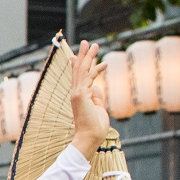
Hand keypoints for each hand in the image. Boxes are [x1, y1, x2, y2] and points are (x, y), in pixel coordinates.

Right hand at [66, 40, 108, 158]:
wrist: (89, 138)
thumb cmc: (94, 127)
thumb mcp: (98, 108)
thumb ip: (97, 97)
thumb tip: (97, 88)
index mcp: (79, 96)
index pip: (78, 77)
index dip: (79, 64)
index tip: (78, 55)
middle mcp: (76, 93)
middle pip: (78, 70)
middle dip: (83, 55)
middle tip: (87, 42)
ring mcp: (77, 94)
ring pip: (82, 71)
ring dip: (89, 57)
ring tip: (95, 45)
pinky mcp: (81, 96)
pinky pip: (89, 78)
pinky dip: (96, 70)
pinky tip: (104, 63)